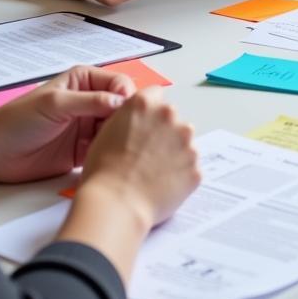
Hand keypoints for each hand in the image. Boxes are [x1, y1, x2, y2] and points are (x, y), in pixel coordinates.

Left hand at [0, 66, 137, 183]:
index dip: (127, 97)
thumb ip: (90, 101)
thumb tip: (122, 102)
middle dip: (128, 119)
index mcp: (85, 81)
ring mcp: (89, 126)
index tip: (128, 113)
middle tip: (128, 134)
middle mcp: (91, 101)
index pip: (120, 84)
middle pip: (123, 107)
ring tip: (120, 148)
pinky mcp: (85, 149)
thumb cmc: (17, 120)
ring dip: (122, 137)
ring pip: (118, 129)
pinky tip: (111, 159)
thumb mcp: (56, 104)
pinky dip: (112, 153)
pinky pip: (107, 149)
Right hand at [77, 87, 200, 229]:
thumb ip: (130, 118)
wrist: (115, 204)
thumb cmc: (102, 171)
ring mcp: (186, 142)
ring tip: (153, 172)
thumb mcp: (107, 131)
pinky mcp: (196, 167)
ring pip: (184, 142)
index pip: (156, 94)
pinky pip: (189, 167)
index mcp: (145, 104)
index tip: (146, 123)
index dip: (149, 111)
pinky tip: (161, 185)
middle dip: (163, 132)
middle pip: (172, 118)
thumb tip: (139, 121)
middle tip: (146, 154)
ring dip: (174, 152)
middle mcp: (170, 116)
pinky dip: (179, 175)